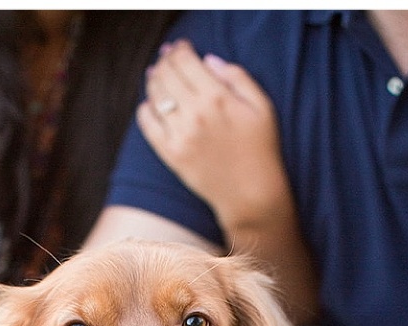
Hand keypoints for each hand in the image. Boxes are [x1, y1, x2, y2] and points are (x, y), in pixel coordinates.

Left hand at [137, 40, 289, 234]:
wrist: (251, 194)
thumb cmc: (261, 149)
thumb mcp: (261, 106)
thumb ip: (237, 77)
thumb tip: (208, 61)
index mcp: (217, 97)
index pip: (186, 61)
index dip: (180, 49)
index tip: (181, 47)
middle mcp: (195, 114)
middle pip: (166, 74)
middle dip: (165, 61)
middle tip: (166, 58)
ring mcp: (180, 135)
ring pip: (155, 96)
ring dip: (153, 81)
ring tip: (157, 76)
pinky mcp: (171, 155)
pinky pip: (148, 125)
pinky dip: (146, 110)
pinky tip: (151, 105)